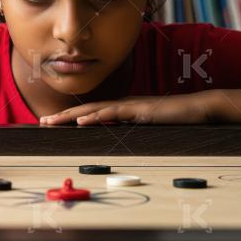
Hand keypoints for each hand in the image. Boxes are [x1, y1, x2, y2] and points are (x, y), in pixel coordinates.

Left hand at [39, 92, 217, 125]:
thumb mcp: (148, 126)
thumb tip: (116, 135)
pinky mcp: (138, 110)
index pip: (91, 113)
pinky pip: (112, 113)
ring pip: (94, 109)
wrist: (198, 109)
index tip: (53, 123)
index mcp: (122, 110)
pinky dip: (95, 116)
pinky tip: (81, 121)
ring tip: (52, 121)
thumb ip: (132, 128)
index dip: (71, 118)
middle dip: (63, 116)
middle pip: (86, 110)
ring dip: (71, 116)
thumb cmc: (176, 119)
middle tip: (42, 122)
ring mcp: (129, 106)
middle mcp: (122, 105)